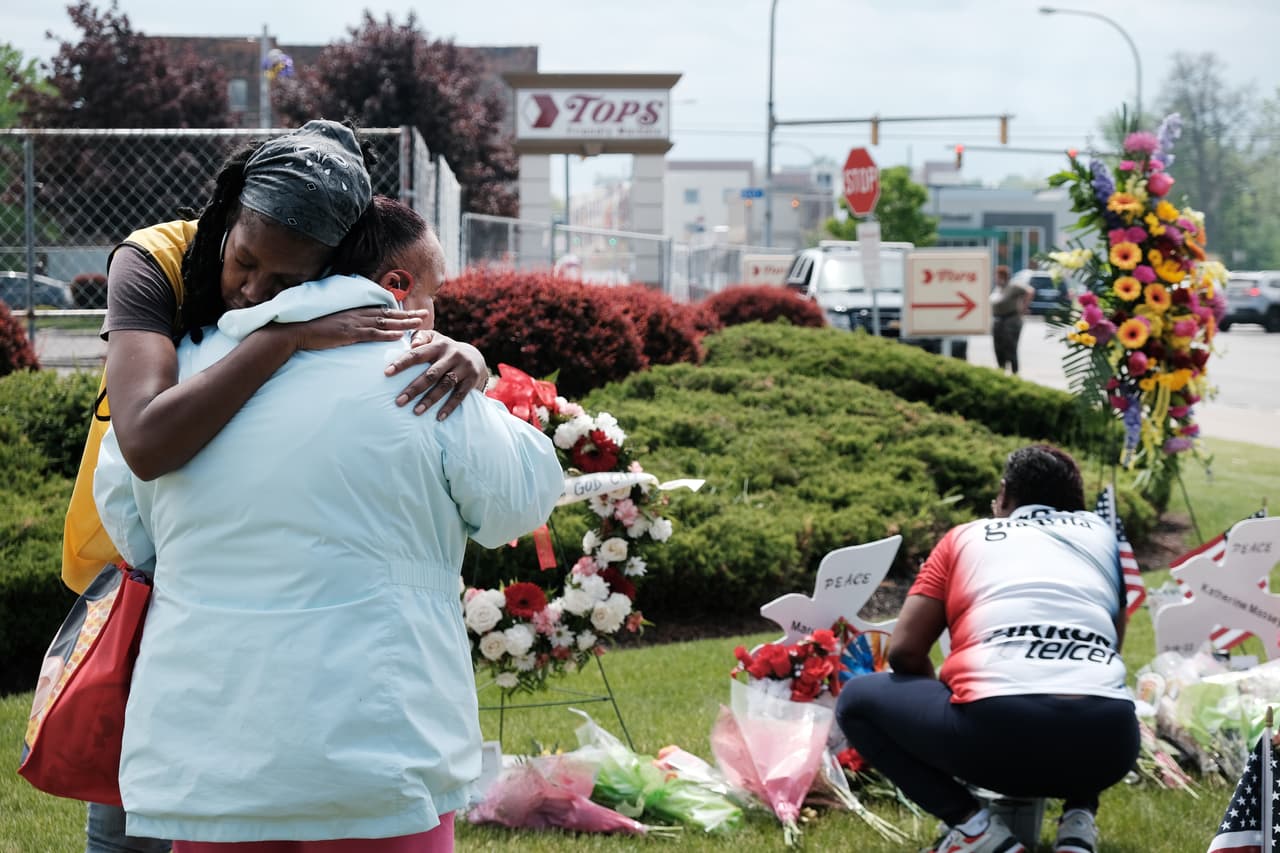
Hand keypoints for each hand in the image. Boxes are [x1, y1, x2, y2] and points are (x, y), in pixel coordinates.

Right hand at [286, 306, 421, 350]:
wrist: (297, 331)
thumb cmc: (313, 328)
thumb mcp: (334, 322)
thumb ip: (348, 322)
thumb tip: (357, 327)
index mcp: (354, 311)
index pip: (381, 310)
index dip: (398, 311)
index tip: (412, 311)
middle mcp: (357, 314)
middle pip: (388, 314)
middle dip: (408, 314)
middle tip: (426, 314)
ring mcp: (354, 323)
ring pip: (385, 323)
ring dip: (403, 323)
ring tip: (420, 324)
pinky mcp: (349, 334)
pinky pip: (371, 334)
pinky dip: (386, 335)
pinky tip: (398, 336)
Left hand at [384, 330, 488, 418]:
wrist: (475, 357)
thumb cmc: (444, 350)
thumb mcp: (434, 339)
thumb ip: (420, 337)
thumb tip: (410, 345)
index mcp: (439, 345)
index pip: (417, 354)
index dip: (402, 363)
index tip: (387, 373)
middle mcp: (452, 355)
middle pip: (431, 374)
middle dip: (414, 389)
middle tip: (399, 402)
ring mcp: (464, 367)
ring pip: (445, 385)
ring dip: (430, 399)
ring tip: (416, 412)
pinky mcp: (472, 380)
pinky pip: (460, 395)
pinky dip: (449, 407)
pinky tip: (438, 417)